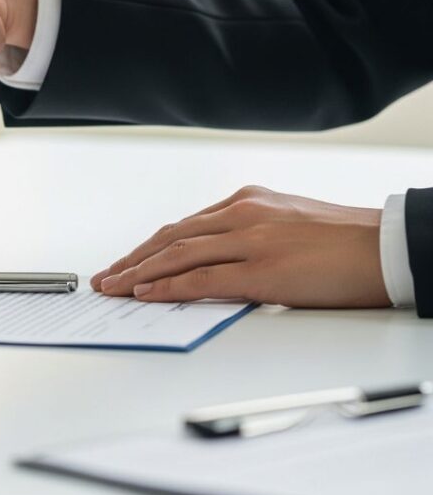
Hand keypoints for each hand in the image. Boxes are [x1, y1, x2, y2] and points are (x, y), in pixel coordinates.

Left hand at [90, 185, 389, 307]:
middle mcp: (242, 213)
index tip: (128, 261)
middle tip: (107, 276)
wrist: (388, 247)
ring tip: (114, 288)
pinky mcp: (262, 269)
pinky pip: (202, 278)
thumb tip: (219, 262)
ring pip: (177, 255)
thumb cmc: (345, 241)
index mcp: (247, 201)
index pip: (184, 226)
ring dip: (139, 272)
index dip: (150, 246)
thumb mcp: (286, 225)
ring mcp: (250, 239)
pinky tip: (146, 294)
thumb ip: (250, 236)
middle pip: (171, 237)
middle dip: (134, 259)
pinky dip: (169, 287)